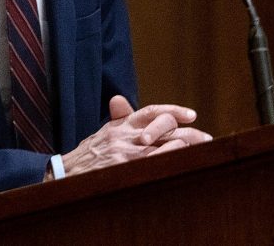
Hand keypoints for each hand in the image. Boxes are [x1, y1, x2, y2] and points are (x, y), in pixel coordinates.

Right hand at [55, 95, 212, 177]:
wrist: (67, 173)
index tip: (192, 115)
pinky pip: (153, 163)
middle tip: (206, 139)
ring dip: (184, 148)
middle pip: (164, 128)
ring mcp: (125, 153)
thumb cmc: (89, 154)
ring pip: (163, 145)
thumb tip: (119, 99)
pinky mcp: (123, 168)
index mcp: (121, 124)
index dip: (174, 110)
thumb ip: (118, 117)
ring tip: (200, 151)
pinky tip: (180, 161)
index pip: (152, 111)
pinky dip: (169, 160)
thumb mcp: (103, 132)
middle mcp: (125, 135)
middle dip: (189, 133)